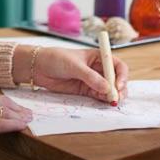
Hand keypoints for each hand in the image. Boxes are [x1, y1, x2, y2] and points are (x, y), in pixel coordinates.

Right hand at [0, 93, 31, 143]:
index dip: (8, 104)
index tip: (18, 108)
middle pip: (3, 104)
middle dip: (18, 109)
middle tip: (30, 113)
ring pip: (5, 112)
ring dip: (20, 116)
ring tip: (31, 119)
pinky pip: (0, 123)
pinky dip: (13, 123)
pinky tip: (23, 125)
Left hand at [14, 47, 128, 103]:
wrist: (38, 67)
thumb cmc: (56, 59)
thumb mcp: (74, 65)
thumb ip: (90, 77)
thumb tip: (107, 88)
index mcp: (98, 57)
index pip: (117, 65)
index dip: (121, 75)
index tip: (119, 85)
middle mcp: (98, 69)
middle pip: (116, 80)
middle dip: (119, 89)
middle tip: (116, 98)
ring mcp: (92, 80)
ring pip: (109, 90)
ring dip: (112, 96)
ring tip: (111, 102)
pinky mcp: (85, 90)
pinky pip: (99, 96)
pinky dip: (103, 100)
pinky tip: (104, 103)